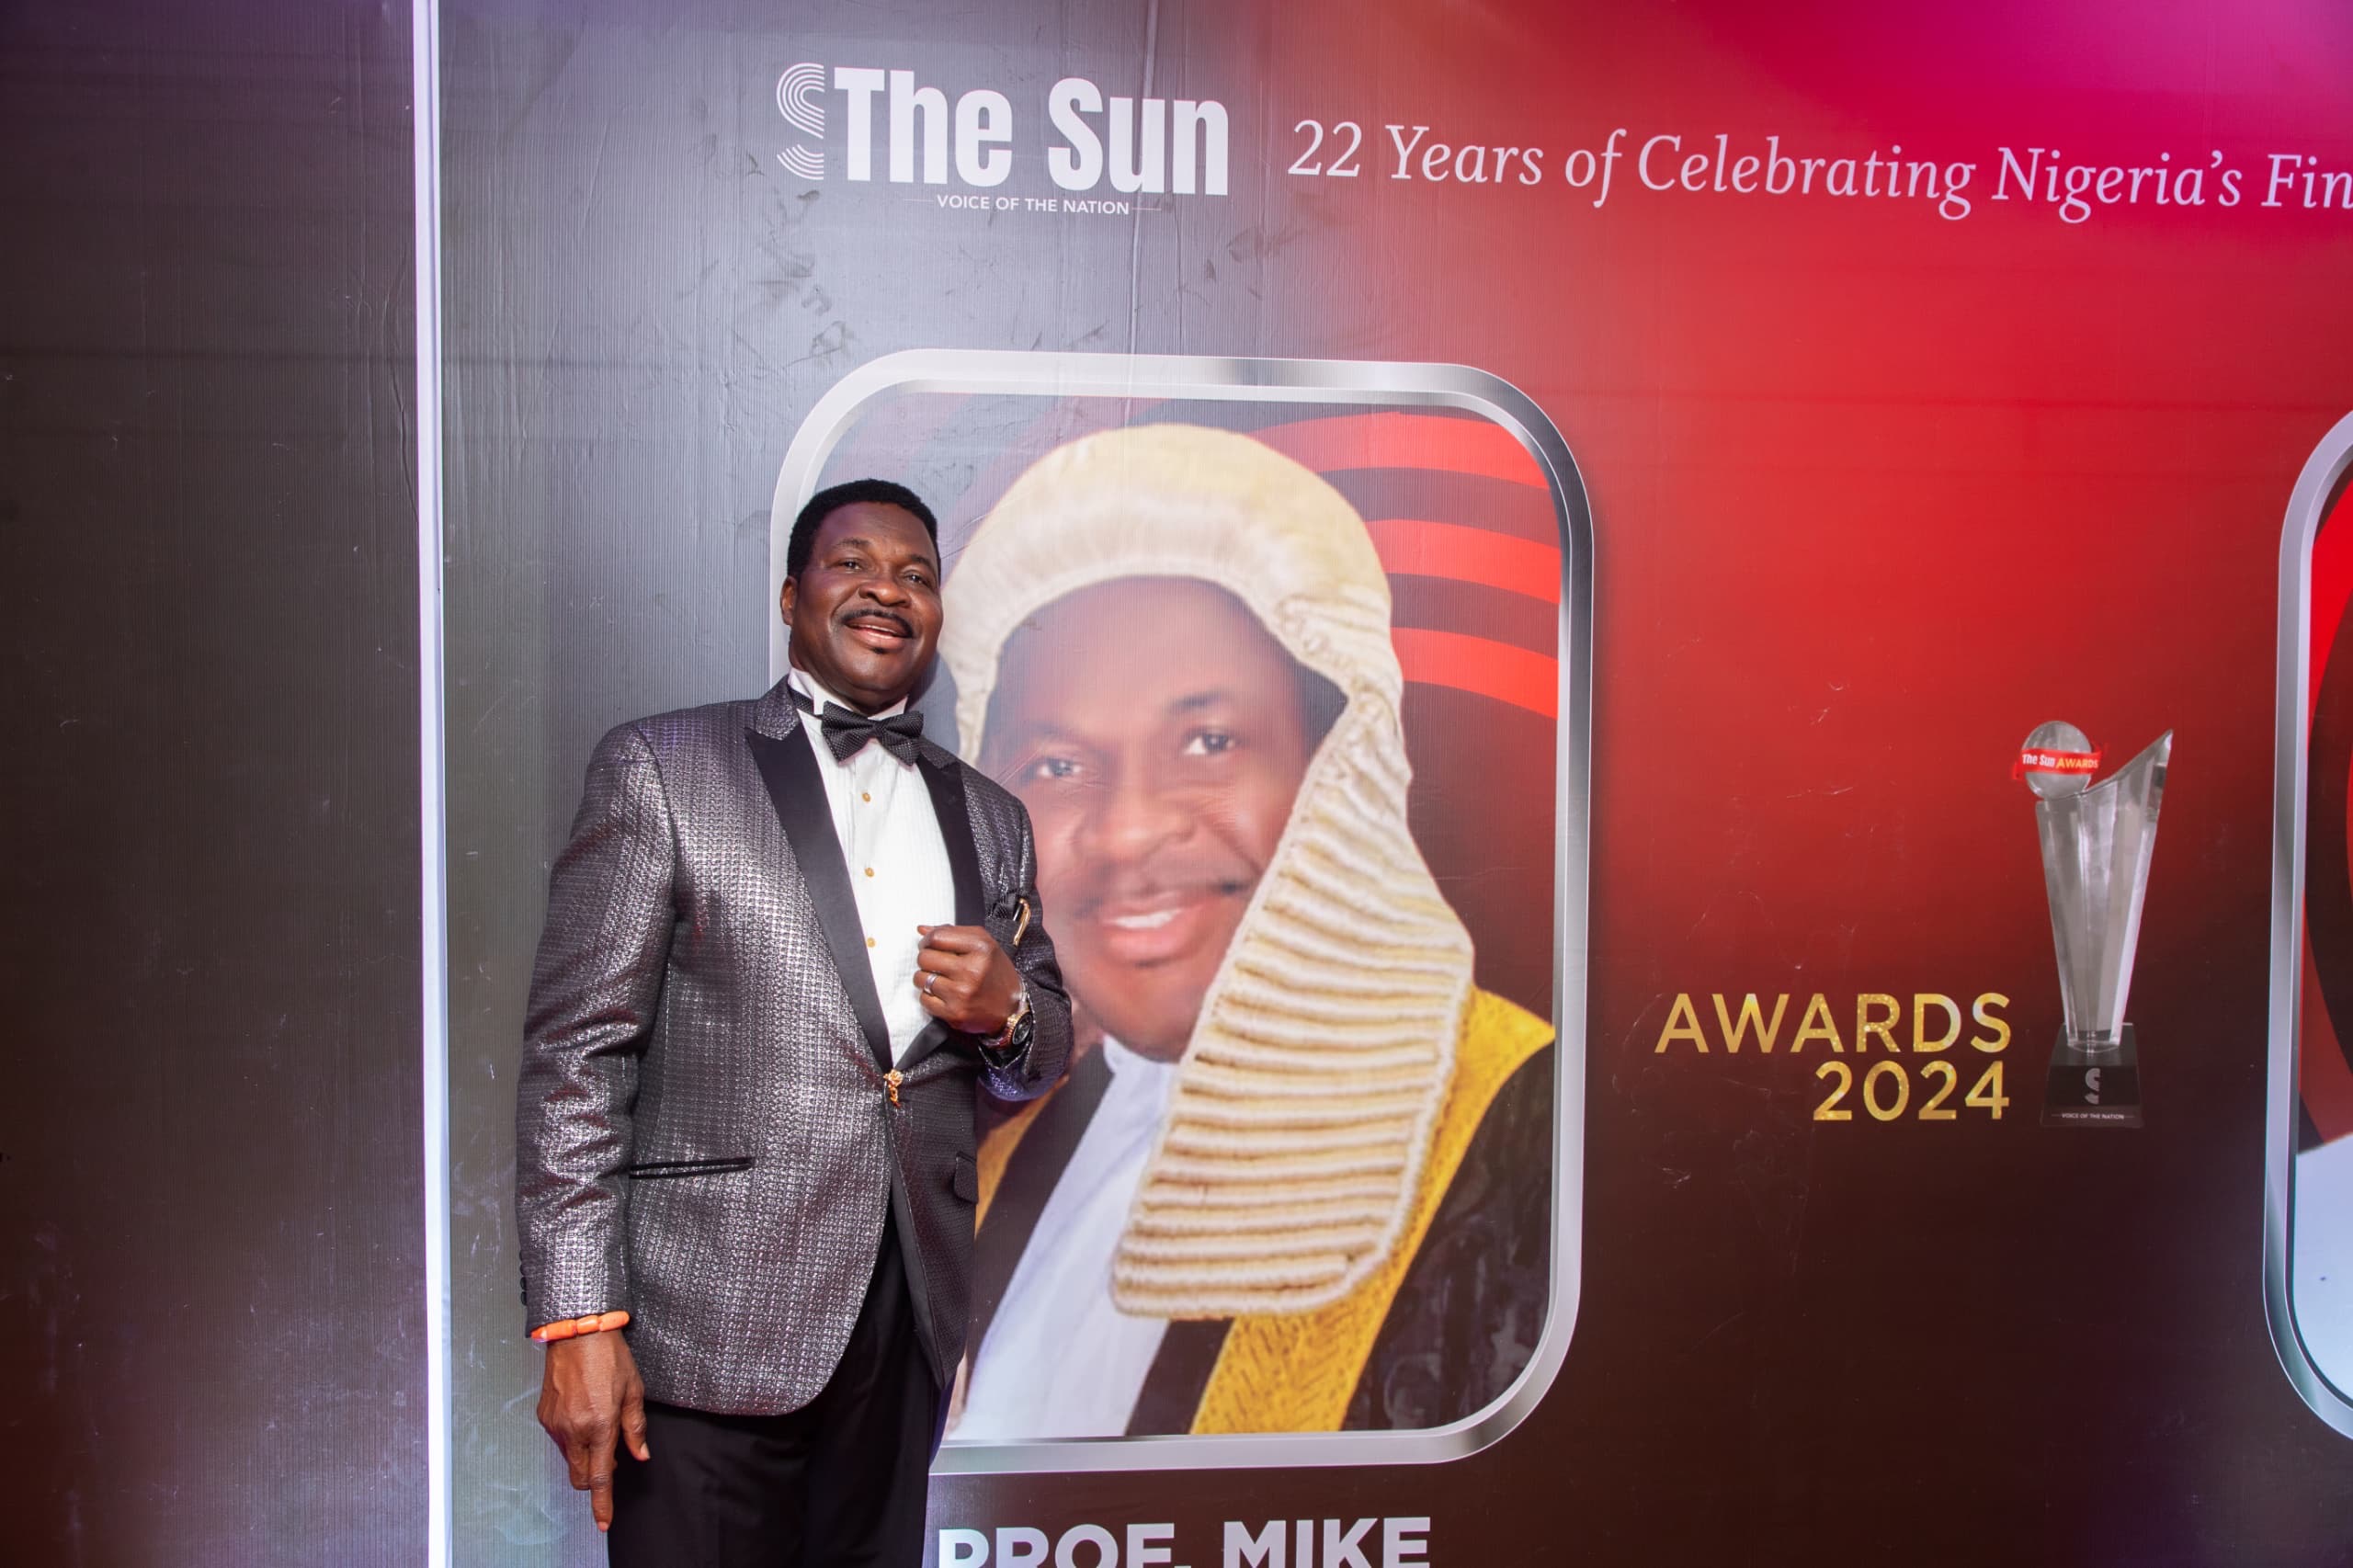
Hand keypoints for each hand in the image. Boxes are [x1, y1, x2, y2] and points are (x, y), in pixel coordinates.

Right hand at [536, 1330, 649, 1532]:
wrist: (576, 1332)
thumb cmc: (608, 1356)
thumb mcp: (633, 1391)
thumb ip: (635, 1428)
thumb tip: (640, 1454)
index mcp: (599, 1425)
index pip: (601, 1477)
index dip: (602, 1503)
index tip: (603, 1521)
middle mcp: (573, 1429)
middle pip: (581, 1475)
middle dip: (595, 1478)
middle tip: (612, 1456)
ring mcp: (556, 1424)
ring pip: (570, 1458)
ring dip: (585, 1455)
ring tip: (599, 1424)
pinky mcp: (545, 1416)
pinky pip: (560, 1440)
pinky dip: (573, 1439)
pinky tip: (584, 1415)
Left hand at [913, 924, 1021, 1035]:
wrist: (1011, 1008)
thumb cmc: (996, 974)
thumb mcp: (984, 944)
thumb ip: (953, 933)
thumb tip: (922, 929)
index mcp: (981, 948)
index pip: (937, 937)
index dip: (927, 940)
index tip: (929, 945)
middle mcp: (972, 970)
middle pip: (925, 958)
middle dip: (926, 959)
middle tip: (936, 964)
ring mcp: (962, 993)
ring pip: (920, 978)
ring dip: (926, 978)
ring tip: (940, 979)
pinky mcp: (954, 1012)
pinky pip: (924, 999)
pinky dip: (929, 996)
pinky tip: (943, 994)